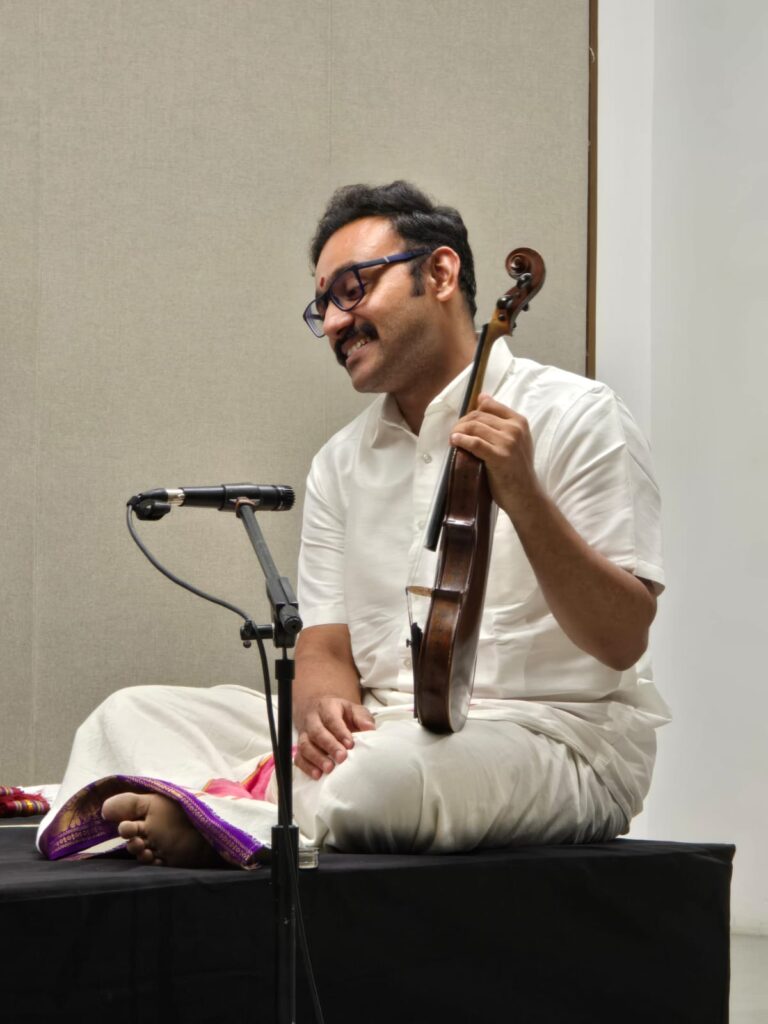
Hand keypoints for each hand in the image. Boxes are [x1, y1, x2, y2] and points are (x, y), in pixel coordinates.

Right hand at [294, 696, 375, 779]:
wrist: (320, 711)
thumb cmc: (340, 713)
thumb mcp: (352, 709)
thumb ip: (362, 717)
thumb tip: (370, 728)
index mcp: (326, 708)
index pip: (331, 719)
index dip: (340, 732)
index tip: (350, 744)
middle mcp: (312, 720)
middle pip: (317, 732)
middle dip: (329, 746)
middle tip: (342, 757)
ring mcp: (304, 734)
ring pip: (305, 745)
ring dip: (317, 758)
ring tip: (329, 769)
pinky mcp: (300, 748)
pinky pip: (299, 758)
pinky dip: (306, 767)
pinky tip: (317, 775)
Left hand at [450, 393, 541, 522]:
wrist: (526, 495)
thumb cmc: (517, 469)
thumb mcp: (515, 440)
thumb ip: (500, 421)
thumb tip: (481, 397)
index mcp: (519, 422)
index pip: (489, 405)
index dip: (472, 412)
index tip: (464, 422)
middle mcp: (515, 429)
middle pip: (479, 416)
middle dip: (462, 423)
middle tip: (454, 433)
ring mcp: (508, 442)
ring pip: (474, 427)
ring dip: (458, 431)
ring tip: (453, 438)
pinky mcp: (499, 457)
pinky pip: (474, 443)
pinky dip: (461, 440)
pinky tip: (454, 441)